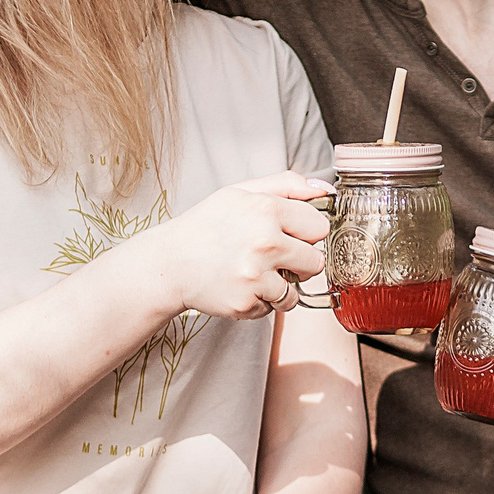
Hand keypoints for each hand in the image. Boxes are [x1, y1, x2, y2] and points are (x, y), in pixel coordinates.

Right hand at [118, 172, 331, 321]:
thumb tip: (324, 188)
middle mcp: (264, 242)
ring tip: (254, 273)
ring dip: (280, 286)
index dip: (305, 233)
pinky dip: (260, 302)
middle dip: (299, 262)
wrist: (169, 263)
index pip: (319, 227)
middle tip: (272, 257)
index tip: (289, 235)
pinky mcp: (246, 303)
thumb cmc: (206, 226)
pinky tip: (240, 287)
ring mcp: (255, 275)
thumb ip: (286, 184)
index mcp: (266, 209)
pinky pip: (273, 309)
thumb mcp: (240, 192)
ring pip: (297, 291)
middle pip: (316, 262)